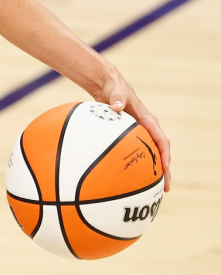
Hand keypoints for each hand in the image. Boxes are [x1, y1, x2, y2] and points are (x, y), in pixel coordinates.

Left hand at [97, 65, 170, 190]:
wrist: (108, 85)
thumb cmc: (114, 88)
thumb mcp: (115, 91)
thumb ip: (117, 98)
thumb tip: (117, 107)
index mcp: (147, 121)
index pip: (161, 140)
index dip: (164, 155)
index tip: (165, 169)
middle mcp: (147, 129)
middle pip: (160, 152)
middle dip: (164, 171)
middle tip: (164, 188)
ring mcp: (139, 133)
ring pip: (150, 155)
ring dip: (153, 171)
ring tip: (151, 190)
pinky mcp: (130, 136)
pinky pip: (136, 152)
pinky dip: (137, 165)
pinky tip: (128, 178)